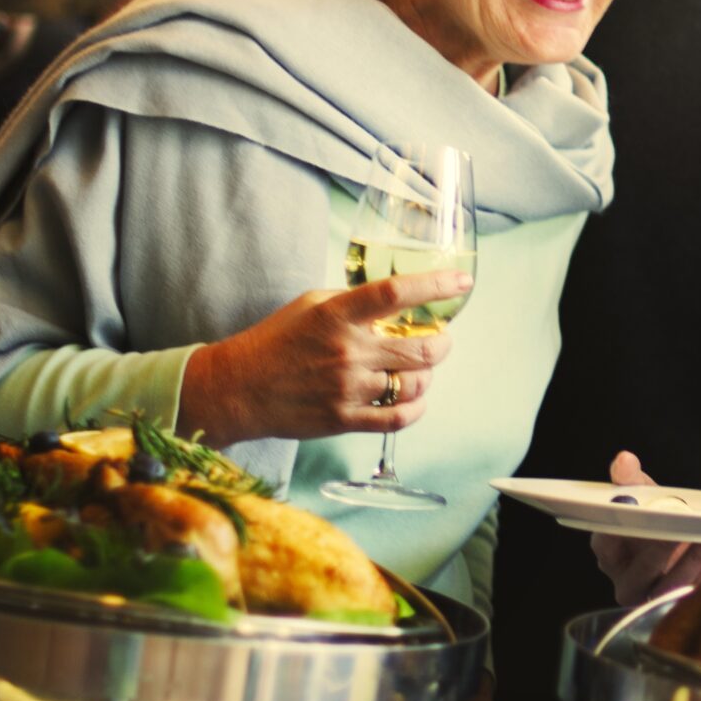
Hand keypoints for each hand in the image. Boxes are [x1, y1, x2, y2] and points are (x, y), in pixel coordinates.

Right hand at [177, 269, 468, 446]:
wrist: (238, 388)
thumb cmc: (275, 340)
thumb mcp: (310, 304)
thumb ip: (353, 302)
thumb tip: (395, 300)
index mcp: (337, 315)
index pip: (397, 292)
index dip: (436, 285)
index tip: (462, 281)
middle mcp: (348, 351)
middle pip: (422, 349)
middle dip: (443, 342)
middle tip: (441, 338)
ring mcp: (348, 388)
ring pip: (416, 384)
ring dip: (427, 375)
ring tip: (420, 369)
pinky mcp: (345, 419)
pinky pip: (399, 418)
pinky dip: (416, 408)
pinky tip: (414, 399)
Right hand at [587, 451, 700, 605]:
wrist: (683, 545)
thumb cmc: (655, 519)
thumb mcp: (643, 495)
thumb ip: (631, 478)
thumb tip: (624, 460)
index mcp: (609, 551)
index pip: (605, 543)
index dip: (618, 530)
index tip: (634, 513)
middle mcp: (624, 579)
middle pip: (639, 570)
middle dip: (659, 548)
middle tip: (680, 526)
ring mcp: (650, 597)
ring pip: (666, 587)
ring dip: (688, 562)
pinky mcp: (676, 604)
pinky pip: (688, 593)